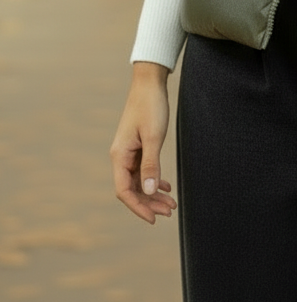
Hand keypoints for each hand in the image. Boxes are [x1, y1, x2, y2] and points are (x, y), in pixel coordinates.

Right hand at [110, 62, 176, 223]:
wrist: (150, 83)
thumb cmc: (151, 107)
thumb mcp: (153, 137)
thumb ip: (151, 164)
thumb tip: (150, 191)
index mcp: (120, 156)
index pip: (124, 191)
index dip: (138, 207)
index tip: (153, 219)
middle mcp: (121, 156)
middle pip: (132, 189)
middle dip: (149, 203)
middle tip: (170, 212)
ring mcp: (129, 152)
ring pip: (139, 181)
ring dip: (153, 193)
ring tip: (171, 203)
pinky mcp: (138, 146)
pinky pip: (143, 170)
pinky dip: (154, 180)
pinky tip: (166, 186)